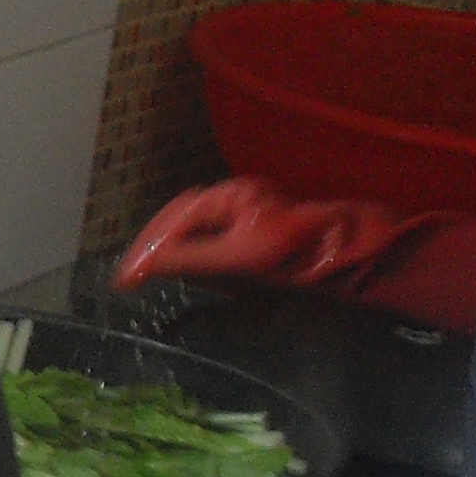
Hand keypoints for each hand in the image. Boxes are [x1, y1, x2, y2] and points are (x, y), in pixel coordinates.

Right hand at [113, 177, 331, 283]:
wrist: (350, 260)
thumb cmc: (301, 253)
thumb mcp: (241, 256)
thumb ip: (193, 257)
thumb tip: (149, 263)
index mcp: (230, 197)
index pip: (176, 217)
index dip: (147, 246)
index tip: (125, 279)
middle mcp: (234, 200)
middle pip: (180, 217)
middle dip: (152, 244)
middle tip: (129, 276)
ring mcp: (244, 217)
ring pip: (192, 226)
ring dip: (166, 247)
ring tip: (144, 272)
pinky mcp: (252, 238)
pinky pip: (208, 239)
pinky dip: (186, 253)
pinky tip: (179, 270)